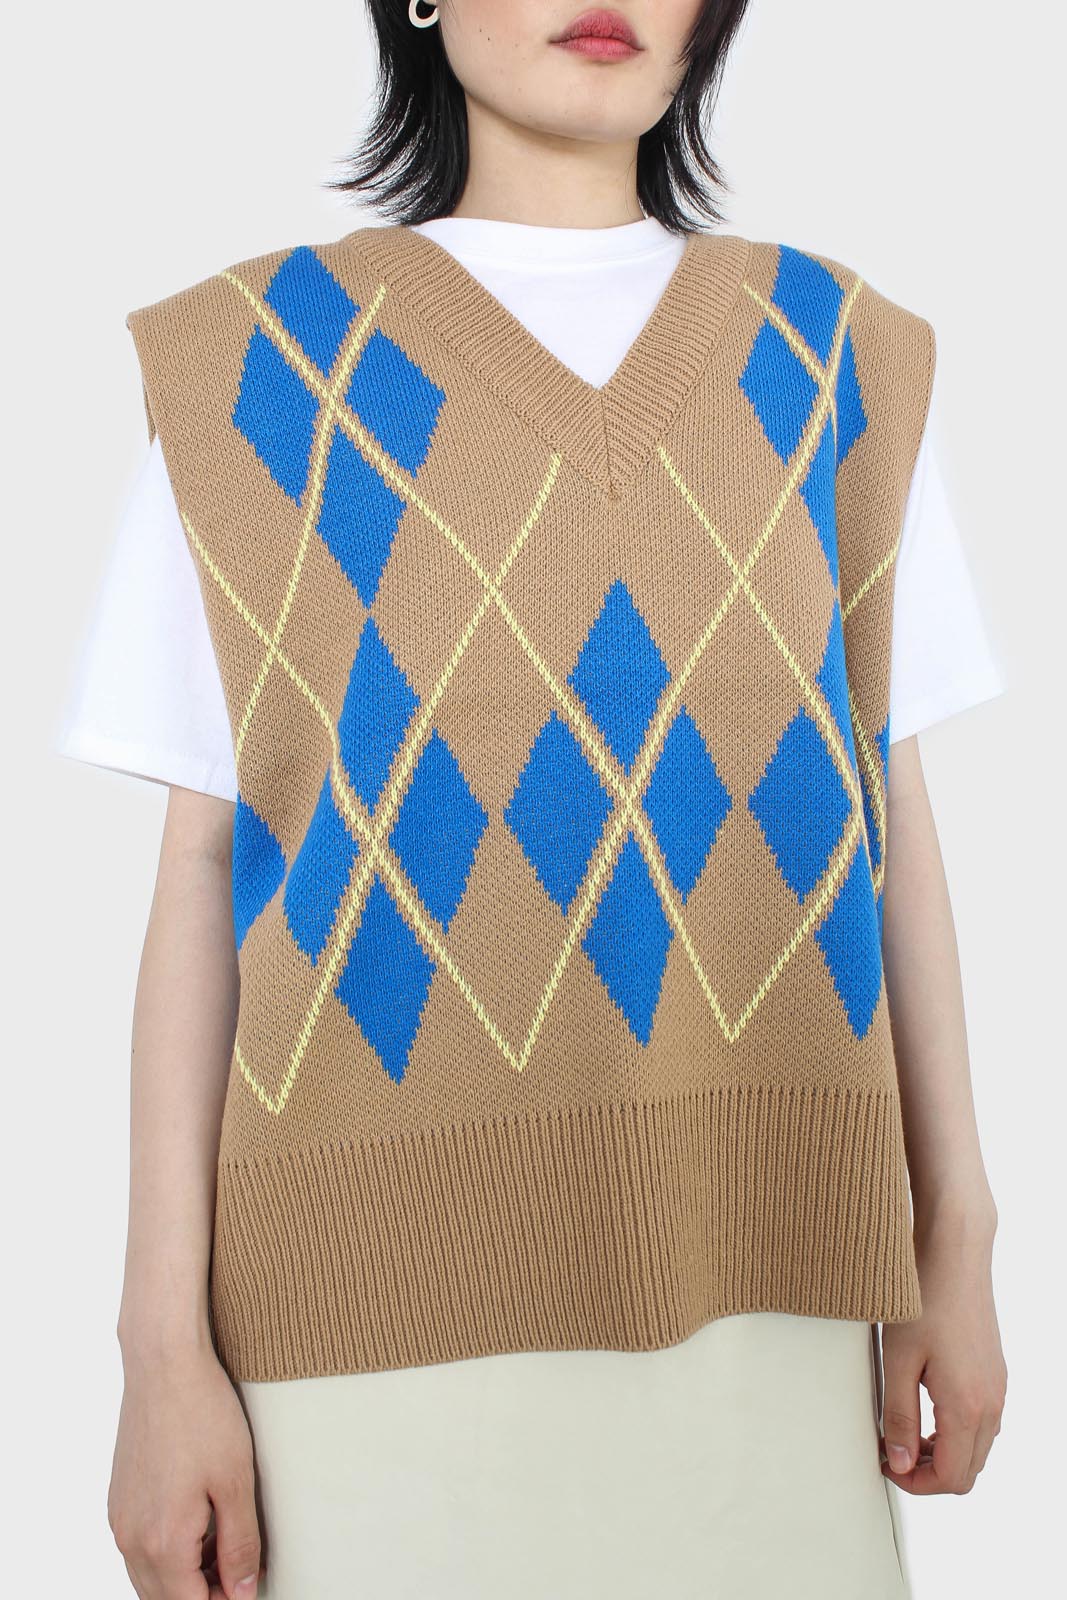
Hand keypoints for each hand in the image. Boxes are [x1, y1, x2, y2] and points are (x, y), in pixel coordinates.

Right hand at [108, 1335, 263, 1597]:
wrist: (164, 1365)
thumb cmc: (202, 1414)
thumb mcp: (237, 1482)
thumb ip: (241, 1546)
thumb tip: (243, 1591)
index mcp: (162, 1542)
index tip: (249, 1583)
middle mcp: (131, 1539)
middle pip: (164, 1599)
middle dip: (203, 1593)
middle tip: (241, 1569)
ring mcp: (120, 1520)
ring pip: (149, 1578)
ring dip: (185, 1577)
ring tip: (224, 1544)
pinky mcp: (119, 1500)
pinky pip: (139, 1549)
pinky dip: (168, 1552)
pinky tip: (198, 1522)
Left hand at [879, 1205, 1006, 1494]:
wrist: (954, 1252)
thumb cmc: (923, 1298)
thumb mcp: (898, 1360)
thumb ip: (899, 1417)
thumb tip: (898, 1462)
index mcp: (968, 1407)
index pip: (951, 1478)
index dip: (915, 1484)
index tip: (886, 1463)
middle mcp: (991, 1402)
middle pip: (968, 1469)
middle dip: (929, 1473)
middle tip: (892, 1451)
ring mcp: (997, 1386)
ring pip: (977, 1447)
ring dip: (943, 1452)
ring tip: (904, 1431)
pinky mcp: (994, 1371)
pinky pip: (982, 1420)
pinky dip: (956, 1429)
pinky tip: (925, 1405)